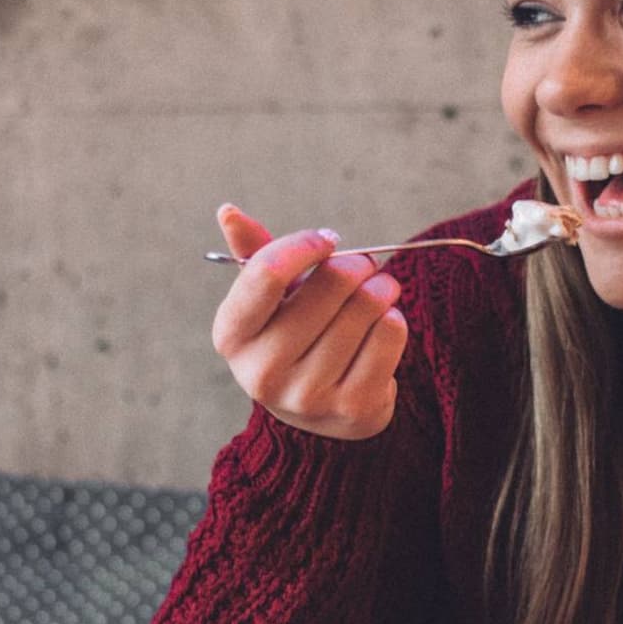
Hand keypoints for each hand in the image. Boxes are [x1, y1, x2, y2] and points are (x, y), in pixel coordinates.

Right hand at [210, 204, 408, 439]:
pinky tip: (383, 323)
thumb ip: (254, 255)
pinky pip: (391, 334)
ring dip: (382, 287)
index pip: (267, 273)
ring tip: (378, 290)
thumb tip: (227, 211)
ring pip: (367, 306)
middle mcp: (262, 372)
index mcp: (231, 336)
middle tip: (363, 266)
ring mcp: (308, 394)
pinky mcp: (352, 407)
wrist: (321, 411)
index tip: (328, 240)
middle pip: (331, 283)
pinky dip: (395, 317)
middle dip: (357, 263)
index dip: (305, 245)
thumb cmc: (292, 336)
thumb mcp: (268, 301)